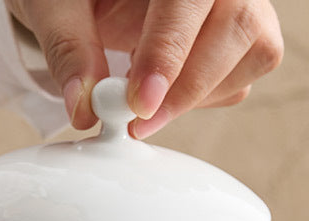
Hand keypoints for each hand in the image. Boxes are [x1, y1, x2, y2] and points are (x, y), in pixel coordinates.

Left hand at [6, 0, 282, 136]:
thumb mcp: (58, 4)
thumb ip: (69, 47)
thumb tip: (84, 106)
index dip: (169, 51)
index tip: (141, 101)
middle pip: (237, 26)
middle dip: (186, 87)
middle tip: (137, 121)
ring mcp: (245, 5)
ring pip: (251, 57)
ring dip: (194, 97)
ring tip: (141, 94)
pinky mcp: (247, 39)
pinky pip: (238, 83)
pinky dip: (199, 101)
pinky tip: (162, 90)